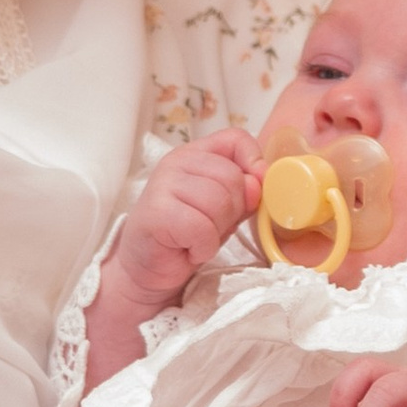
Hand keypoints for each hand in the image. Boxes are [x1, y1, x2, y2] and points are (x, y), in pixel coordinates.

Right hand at [112, 129, 261, 308]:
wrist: (148, 267)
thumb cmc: (186, 235)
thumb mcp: (224, 209)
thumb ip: (243, 192)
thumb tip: (258, 183)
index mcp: (195, 154)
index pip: (235, 139)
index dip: (254, 162)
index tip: (253, 191)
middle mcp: (176, 162)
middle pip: (233, 178)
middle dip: (233, 212)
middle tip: (211, 227)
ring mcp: (163, 184)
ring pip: (220, 203)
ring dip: (217, 231)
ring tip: (198, 238)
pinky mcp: (157, 212)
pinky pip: (203, 229)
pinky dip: (204, 247)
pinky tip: (189, 249)